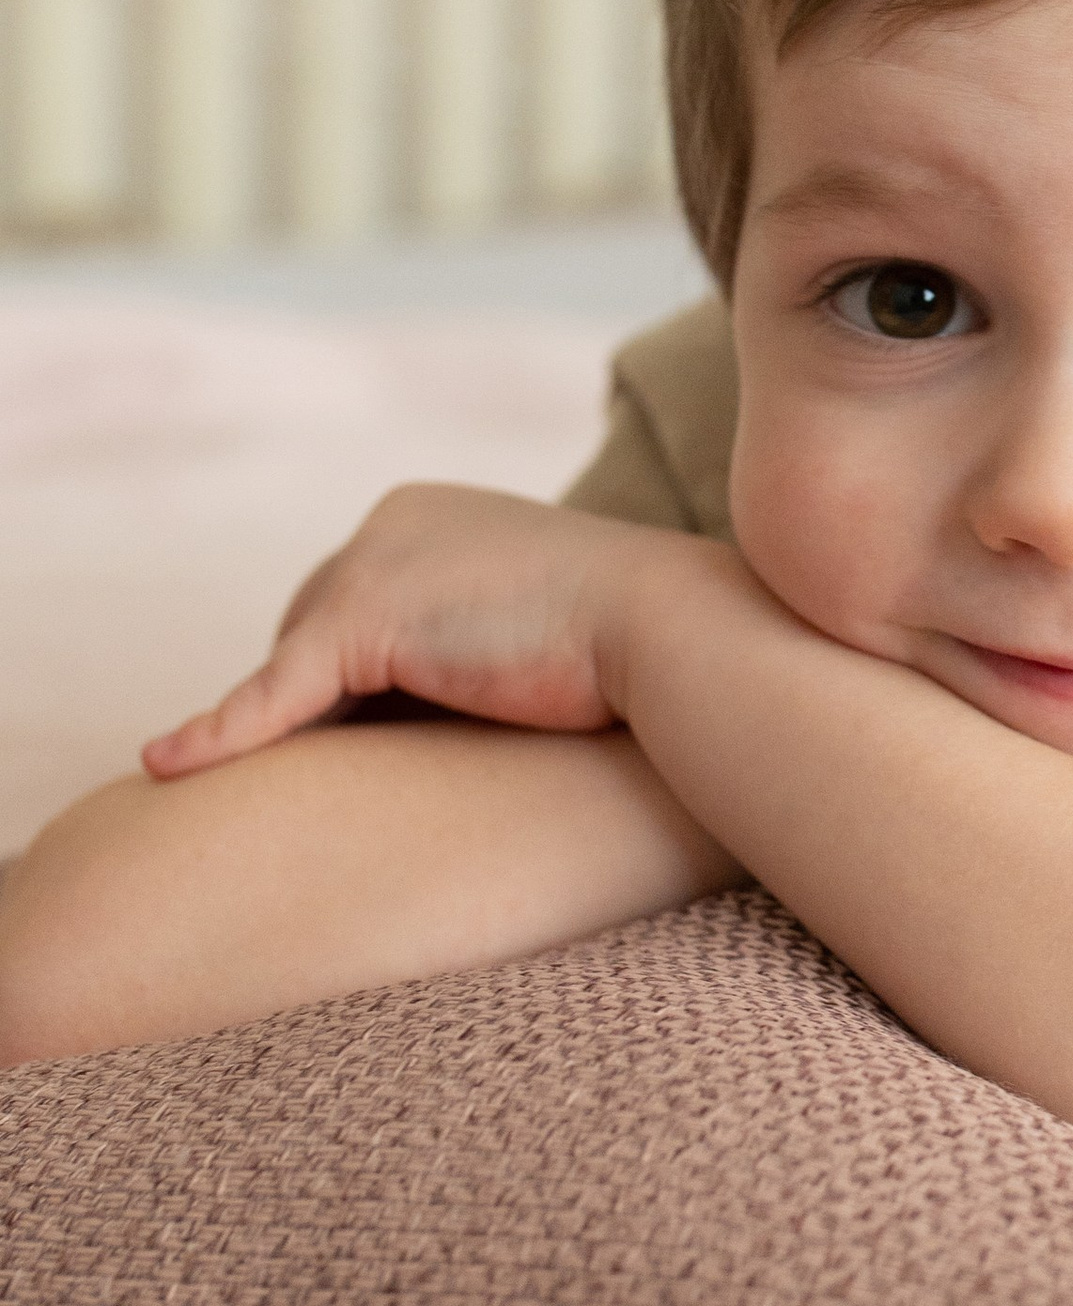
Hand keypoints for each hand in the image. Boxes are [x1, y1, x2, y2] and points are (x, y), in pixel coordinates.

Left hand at [141, 485, 671, 777]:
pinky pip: (274, 695)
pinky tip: (170, 767)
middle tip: (338, 776)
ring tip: (296, 793)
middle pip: (309, 630)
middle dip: (316, 702)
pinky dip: (221, 734)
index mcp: (427, 512)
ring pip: (292, 667)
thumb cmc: (633, 641)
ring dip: (285, 729)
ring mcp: (374, 563)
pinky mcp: (364, 619)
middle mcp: (388, 520)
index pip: (352, 604)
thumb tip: (451, 703)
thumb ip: (473, 642)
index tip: (367, 743)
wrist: (670, 627)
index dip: (351, 682)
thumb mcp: (535, 627)